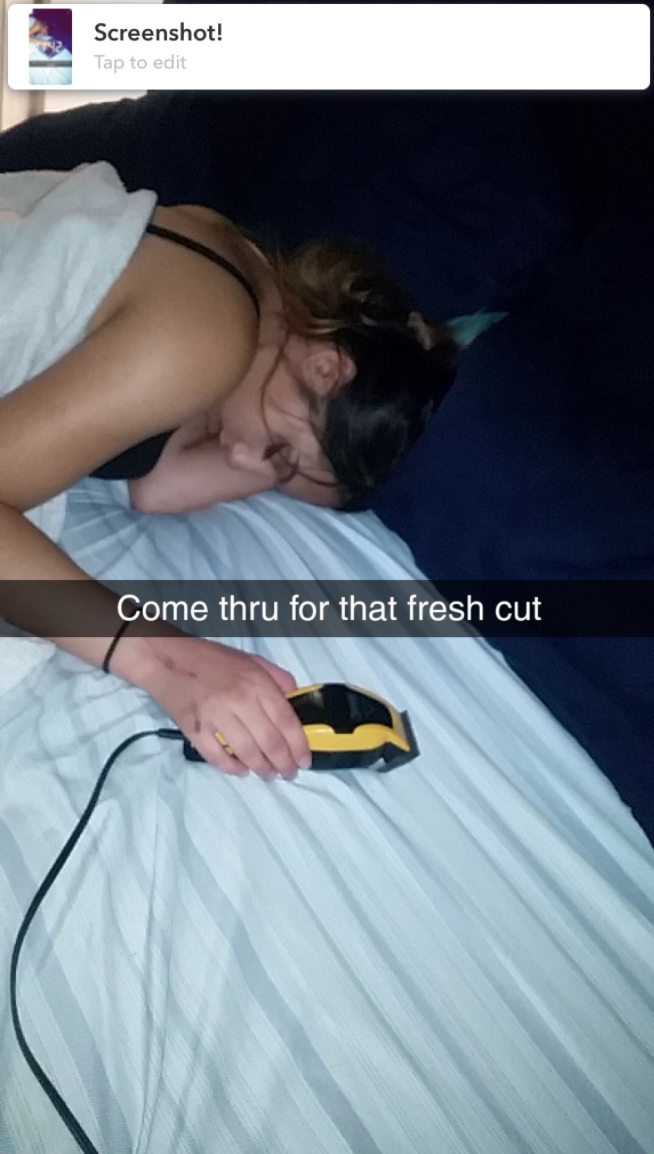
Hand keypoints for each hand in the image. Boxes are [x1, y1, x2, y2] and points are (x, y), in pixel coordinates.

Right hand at [129, 633, 310, 778]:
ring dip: (262, 769)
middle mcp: (239, 701)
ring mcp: (215, 717)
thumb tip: (296, 700)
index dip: (299, 746)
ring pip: (246, 753)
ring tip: (269, 774)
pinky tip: (242, 770)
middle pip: (270, 742)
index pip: (286, 721)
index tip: (304, 760)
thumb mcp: (251, 660)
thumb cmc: (210, 658)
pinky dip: (232, 768)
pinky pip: (217, 757)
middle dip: (284, 764)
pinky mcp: (194, 730)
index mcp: (256, 683)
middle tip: (289, 773)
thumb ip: (277, 678)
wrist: (166, 658)